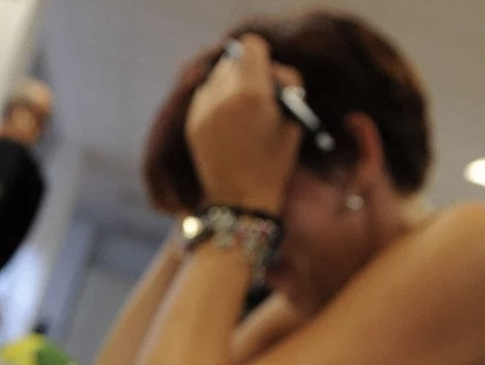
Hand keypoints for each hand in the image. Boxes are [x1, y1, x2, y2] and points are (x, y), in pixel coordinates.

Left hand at [185, 35, 303, 214]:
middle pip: (233, 60)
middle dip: (247, 72)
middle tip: (259, 95)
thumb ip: (285, 83)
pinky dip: (216, 101)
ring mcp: (202, 109)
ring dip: (230, 85)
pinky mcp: (191, 122)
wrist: (240, 198)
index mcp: (250, 92)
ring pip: (216, 77)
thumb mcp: (293, 119)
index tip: (269, 76)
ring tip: (243, 112)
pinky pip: (204, 96)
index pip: (250, 46)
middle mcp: (221, 96)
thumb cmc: (274, 161)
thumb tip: (269, 69)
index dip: (263, 57)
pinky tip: (228, 123)